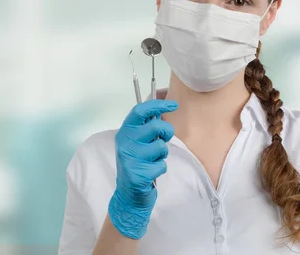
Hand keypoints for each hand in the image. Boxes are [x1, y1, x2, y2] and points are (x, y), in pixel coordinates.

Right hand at [108, 100, 177, 239]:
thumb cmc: (137, 163)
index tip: (174, 104)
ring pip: (161, 146)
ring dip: (162, 154)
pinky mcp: (138, 174)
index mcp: (125, 132)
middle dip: (166, 132)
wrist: (128, 194)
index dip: (157, 105)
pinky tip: (150, 174)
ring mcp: (130, 158)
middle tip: (163, 140)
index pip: (140, 111)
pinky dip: (161, 169)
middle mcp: (125, 143)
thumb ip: (146, 128)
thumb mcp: (137, 142)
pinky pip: (162, 165)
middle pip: (155, 126)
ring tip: (152, 161)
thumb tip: (162, 109)